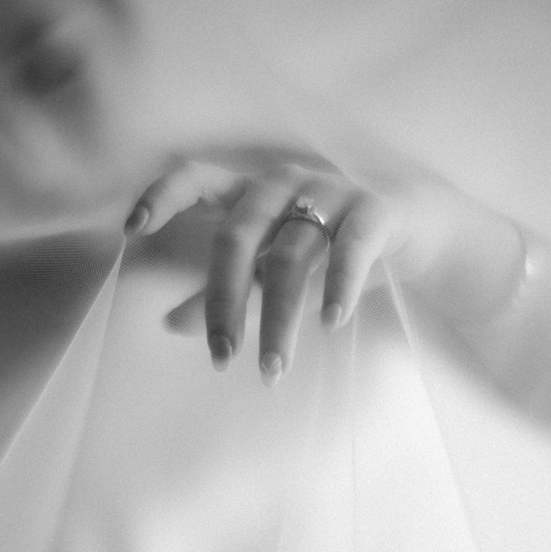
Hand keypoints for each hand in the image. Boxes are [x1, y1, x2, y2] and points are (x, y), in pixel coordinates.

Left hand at [124, 155, 525, 385]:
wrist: (419, 227)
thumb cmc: (331, 244)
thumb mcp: (274, 267)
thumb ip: (226, 290)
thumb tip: (166, 323)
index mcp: (251, 192)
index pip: (195, 179)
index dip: (162, 197)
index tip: (132, 231)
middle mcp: (285, 184)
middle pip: (237, 236)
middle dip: (223, 302)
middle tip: (221, 358)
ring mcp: (331, 193)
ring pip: (290, 257)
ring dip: (279, 320)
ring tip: (271, 372)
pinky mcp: (376, 210)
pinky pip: (351, 249)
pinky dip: (337, 288)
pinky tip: (330, 326)